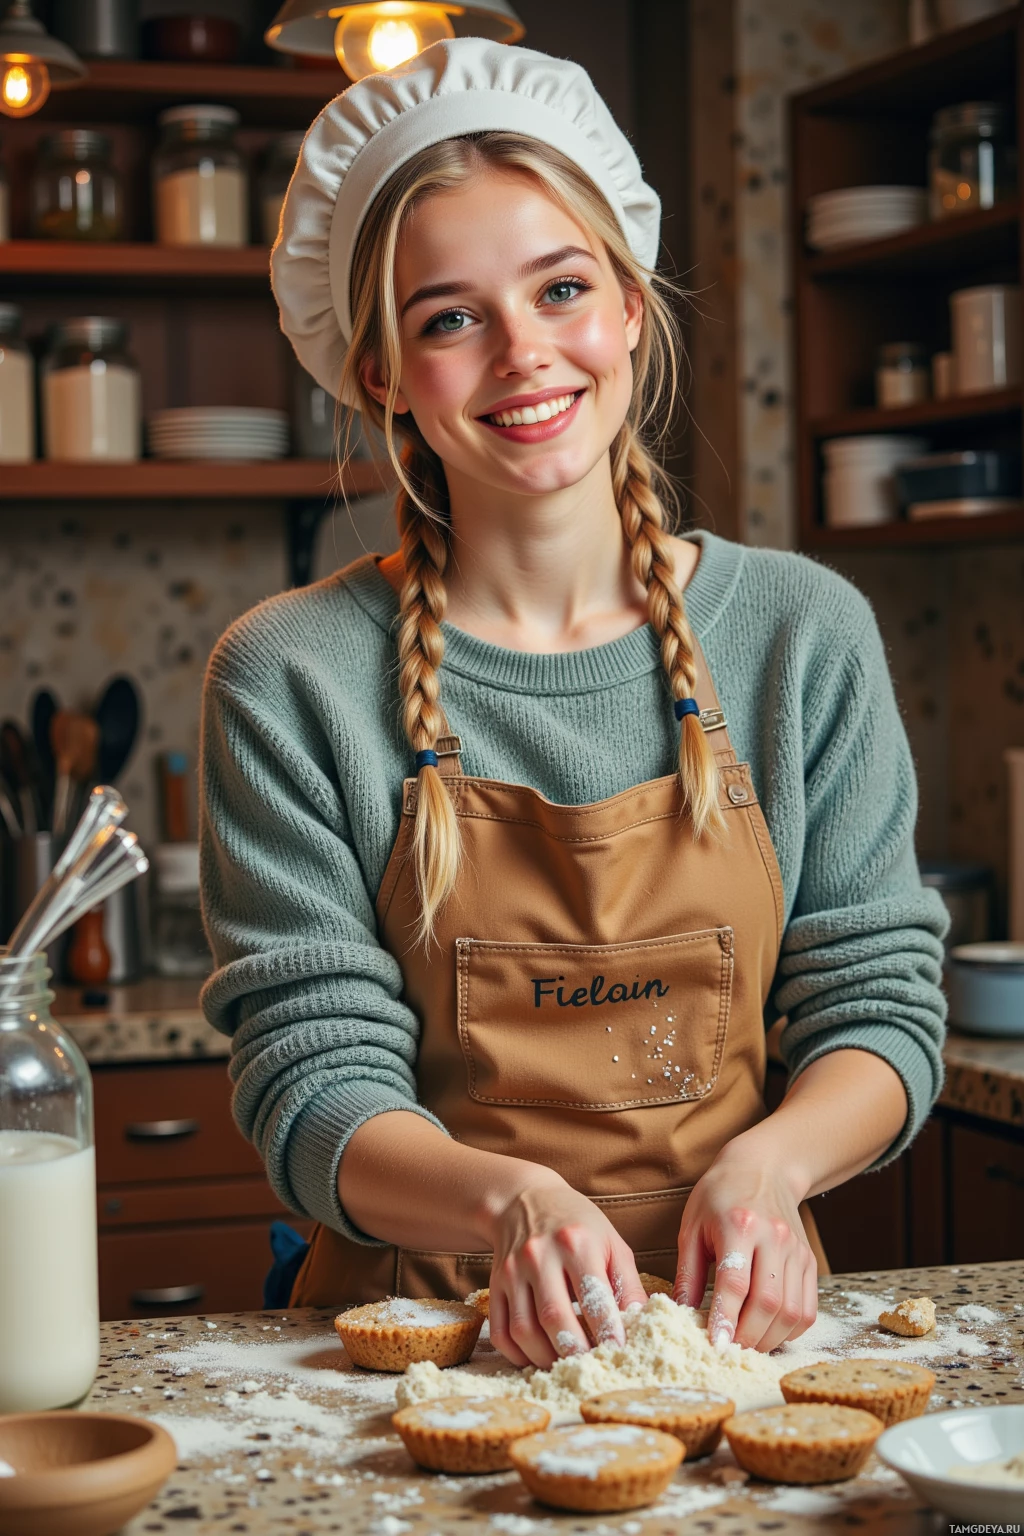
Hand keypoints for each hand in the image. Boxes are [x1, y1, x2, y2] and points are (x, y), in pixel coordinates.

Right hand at [485, 1173, 647, 1368]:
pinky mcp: (494, 1285)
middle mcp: (539, 1255)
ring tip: (567, 1365)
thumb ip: (628, 1283)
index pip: (592, 1296)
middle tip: (593, 1367)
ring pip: (524, 1329)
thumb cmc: (576, 1224)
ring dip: (546, 1358)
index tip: (618, 1352)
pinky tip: (537, 1358)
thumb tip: (641, 1323)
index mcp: (575, 1242)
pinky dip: (517, 1355)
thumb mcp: (611, 1242)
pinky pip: (500, 1331)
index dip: (606, 1330)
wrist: (523, 1200)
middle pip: (554, 1317)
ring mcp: (512, 1271)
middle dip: (575, 1351)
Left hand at [672, 1145, 816, 1352]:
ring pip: (792, 1312)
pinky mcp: (809, 1261)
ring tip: (747, 1345)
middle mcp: (774, 1237)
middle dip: (747, 1337)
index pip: (735, 1282)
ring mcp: (796, 1251)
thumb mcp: (692, 1225)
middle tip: (728, 1350)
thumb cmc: (720, 1194)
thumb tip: (678, 1313)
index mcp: (739, 1224)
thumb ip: (687, 1271)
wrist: (764, 1167)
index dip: (725, 1319)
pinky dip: (790, 1330)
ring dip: (769, 1339)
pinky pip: (807, 1309)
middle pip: (768, 1303)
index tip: (715, 1344)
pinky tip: (769, 1332)